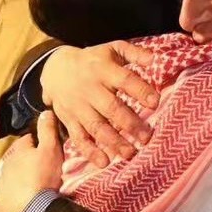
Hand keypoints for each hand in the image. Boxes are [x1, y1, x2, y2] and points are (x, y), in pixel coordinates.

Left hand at [0, 111, 63, 211]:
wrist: (34, 210)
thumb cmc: (44, 177)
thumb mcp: (51, 149)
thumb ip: (48, 130)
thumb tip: (44, 111)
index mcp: (18, 152)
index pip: (27, 140)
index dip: (37, 143)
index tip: (46, 148)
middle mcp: (5, 167)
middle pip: (15, 160)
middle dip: (25, 163)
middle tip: (40, 170)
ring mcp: (0, 188)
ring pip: (5, 180)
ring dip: (14, 181)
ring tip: (28, 188)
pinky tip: (4, 206)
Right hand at [39, 41, 157, 167]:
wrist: (56, 69)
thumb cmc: (93, 60)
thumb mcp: (112, 49)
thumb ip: (134, 53)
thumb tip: (155, 59)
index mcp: (103, 69)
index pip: (124, 80)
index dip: (140, 91)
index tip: (155, 103)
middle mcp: (90, 89)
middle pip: (111, 108)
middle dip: (130, 124)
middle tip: (147, 137)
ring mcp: (78, 106)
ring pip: (96, 126)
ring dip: (113, 142)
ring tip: (130, 153)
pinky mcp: (69, 120)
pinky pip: (79, 138)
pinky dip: (90, 152)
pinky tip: (104, 162)